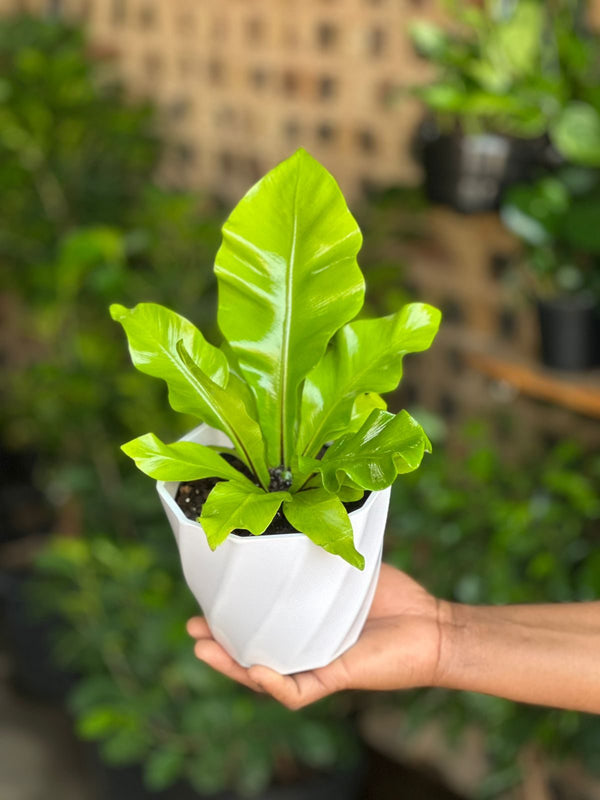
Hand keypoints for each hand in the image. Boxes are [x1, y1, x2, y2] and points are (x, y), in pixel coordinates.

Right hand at [186, 563, 442, 708]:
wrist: (434, 625)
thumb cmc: (394, 596)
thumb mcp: (348, 569)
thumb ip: (322, 554)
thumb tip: (296, 516)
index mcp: (305, 625)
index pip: (260, 625)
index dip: (231, 618)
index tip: (205, 600)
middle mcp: (306, 649)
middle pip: (251, 653)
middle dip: (218, 643)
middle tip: (192, 627)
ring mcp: (318, 667)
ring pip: (264, 677)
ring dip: (232, 666)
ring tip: (203, 647)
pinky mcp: (336, 679)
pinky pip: (297, 692)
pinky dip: (273, 684)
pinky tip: (255, 669)